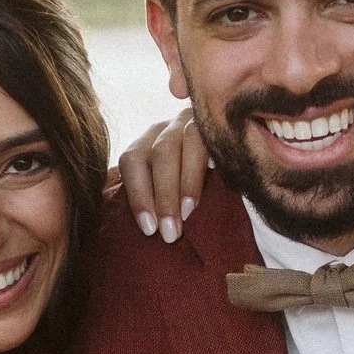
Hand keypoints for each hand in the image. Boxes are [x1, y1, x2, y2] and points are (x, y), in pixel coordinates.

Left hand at [109, 107, 209, 240]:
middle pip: (161, 153)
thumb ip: (148, 197)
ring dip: (188, 181)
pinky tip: (214, 170)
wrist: (221, 155)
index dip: (139, 196)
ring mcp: (194, 121)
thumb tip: (144, 227)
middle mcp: (167, 129)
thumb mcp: (158, 187)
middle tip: (170, 233)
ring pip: (189, 141)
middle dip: (164, 196)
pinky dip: (213, 154)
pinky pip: (215, 134)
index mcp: (145, 142)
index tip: (149, 229)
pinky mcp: (218, 124)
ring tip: (188, 213)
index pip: (132, 161)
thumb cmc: (182, 183)